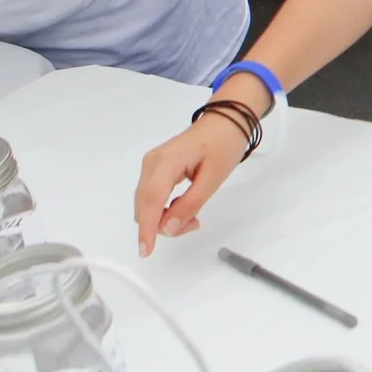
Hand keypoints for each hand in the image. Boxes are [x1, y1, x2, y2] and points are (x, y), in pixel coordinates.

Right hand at [132, 99, 256, 253]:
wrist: (226, 121)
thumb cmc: (223, 145)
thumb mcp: (213, 178)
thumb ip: (190, 204)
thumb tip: (168, 228)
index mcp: (166, 162)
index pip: (151, 201)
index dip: (147, 228)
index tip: (146, 251)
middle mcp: (151, 163)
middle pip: (145, 206)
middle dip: (163, 224)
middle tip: (194, 223)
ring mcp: (151, 165)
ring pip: (147, 205)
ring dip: (164, 218)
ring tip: (193, 216)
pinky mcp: (155, 169)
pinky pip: (152, 197)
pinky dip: (164, 209)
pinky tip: (183, 208)